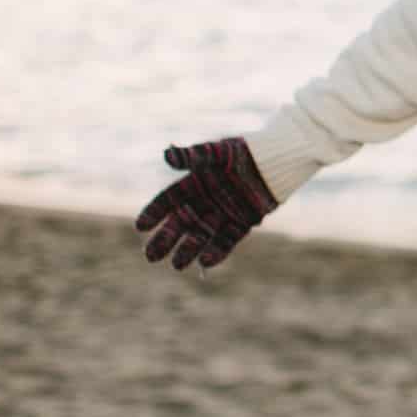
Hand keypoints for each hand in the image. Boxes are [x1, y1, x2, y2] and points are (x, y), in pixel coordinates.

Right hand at [135, 138, 278, 269]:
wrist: (276, 159)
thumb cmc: (243, 151)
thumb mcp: (215, 152)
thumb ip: (192, 156)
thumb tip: (167, 154)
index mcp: (194, 184)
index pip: (168, 201)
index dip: (154, 213)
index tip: (141, 226)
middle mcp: (205, 202)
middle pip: (180, 223)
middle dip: (166, 240)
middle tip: (151, 256)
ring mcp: (223, 214)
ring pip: (201, 236)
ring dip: (189, 251)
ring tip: (176, 265)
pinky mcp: (242, 223)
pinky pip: (227, 240)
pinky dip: (217, 251)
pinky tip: (205, 263)